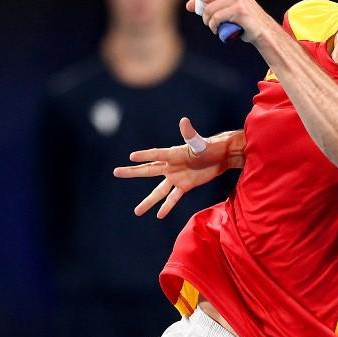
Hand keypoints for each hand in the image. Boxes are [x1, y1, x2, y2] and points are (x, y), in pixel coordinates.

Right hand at [113, 117, 242, 218]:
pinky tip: (159, 215)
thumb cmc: (211, 146)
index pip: (156, 154)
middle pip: (148, 170)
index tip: (131, 157)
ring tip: (137, 212)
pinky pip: (174, 197)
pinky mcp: (185, 185)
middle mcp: (171, 165)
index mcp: (173, 154)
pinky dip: (167, 206)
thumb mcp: (200, 142)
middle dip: (132, 172)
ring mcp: (176, 176)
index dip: (145, 155)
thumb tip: (184, 121)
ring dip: (148, 201)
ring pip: (159, 191)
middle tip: (116, 172)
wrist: (221, 155)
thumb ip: (190, 134)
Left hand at [186, 0, 276, 44]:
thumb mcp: (222, 3)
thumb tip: (189, 5)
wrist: (260, 27)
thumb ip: (205, 2)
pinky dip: (213, 26)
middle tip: (207, 16)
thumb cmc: (239, 14)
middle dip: (201, 10)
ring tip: (213, 24)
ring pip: (208, 9)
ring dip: (207, 21)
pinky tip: (217, 29)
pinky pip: (216, 18)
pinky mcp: (239, 9)